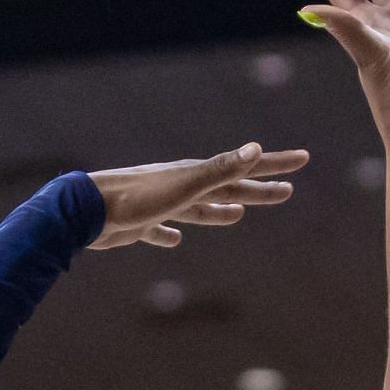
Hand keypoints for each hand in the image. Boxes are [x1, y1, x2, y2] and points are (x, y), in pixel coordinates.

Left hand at [88, 144, 306, 250]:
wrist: (86, 212)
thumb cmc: (136, 199)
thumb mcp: (185, 185)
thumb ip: (220, 169)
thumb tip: (256, 148)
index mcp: (197, 175)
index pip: (245, 167)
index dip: (275, 165)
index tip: (303, 160)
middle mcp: (181, 186)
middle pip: (228, 188)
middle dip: (258, 189)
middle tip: (287, 191)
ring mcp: (160, 205)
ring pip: (198, 209)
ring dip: (220, 211)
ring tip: (238, 214)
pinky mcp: (138, 224)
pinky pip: (161, 230)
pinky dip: (170, 235)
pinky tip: (174, 241)